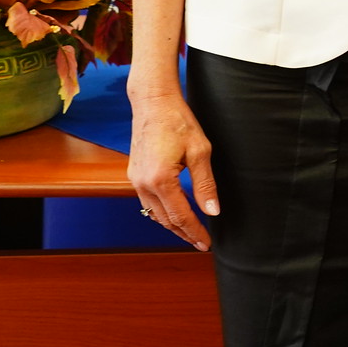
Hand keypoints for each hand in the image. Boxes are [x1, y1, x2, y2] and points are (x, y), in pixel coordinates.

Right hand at [126, 87, 217, 249]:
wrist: (152, 103)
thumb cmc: (178, 121)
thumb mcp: (200, 151)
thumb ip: (205, 184)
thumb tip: (213, 211)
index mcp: (160, 180)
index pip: (181, 216)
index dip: (195, 232)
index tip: (206, 244)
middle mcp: (143, 184)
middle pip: (165, 220)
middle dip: (184, 233)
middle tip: (201, 243)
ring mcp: (135, 180)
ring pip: (154, 213)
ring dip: (172, 225)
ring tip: (190, 232)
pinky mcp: (134, 174)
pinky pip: (147, 202)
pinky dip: (161, 212)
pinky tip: (173, 212)